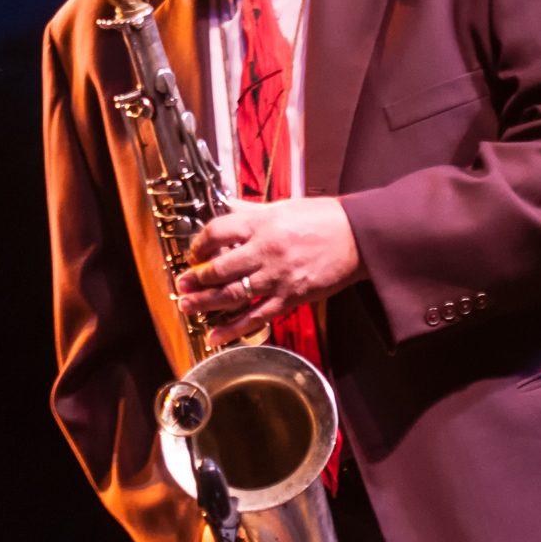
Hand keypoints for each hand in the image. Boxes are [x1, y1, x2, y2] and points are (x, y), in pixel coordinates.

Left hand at [174, 197, 364, 345]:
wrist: (358, 237)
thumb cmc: (323, 218)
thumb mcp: (283, 206)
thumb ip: (253, 212)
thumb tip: (230, 208)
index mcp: (261, 224)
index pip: (217, 232)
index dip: (199, 243)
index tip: (194, 252)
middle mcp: (265, 251)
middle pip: (219, 267)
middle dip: (195, 278)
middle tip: (181, 284)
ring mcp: (277, 277)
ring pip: (232, 294)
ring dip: (205, 302)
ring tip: (187, 306)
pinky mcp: (290, 297)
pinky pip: (255, 316)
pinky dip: (233, 329)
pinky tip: (215, 335)